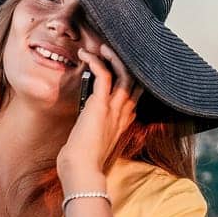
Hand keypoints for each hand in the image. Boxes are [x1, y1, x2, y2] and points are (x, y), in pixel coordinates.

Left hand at [57, 42, 143, 182]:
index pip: (135, 94)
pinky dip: (96, 61)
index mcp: (123, 121)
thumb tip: (85, 124)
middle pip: (135, 79)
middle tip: (112, 50)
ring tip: (101, 46)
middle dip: (126, 62)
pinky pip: (104, 75)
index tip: (119, 67)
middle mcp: (123, 112)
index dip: (131, 78)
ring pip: (124, 73)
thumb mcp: (92, 142)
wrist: (82, 170)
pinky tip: (86, 54)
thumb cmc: (83, 161)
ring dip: (113, 56)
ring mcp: (115, 108)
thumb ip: (94, 129)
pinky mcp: (101, 104)